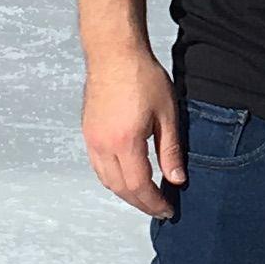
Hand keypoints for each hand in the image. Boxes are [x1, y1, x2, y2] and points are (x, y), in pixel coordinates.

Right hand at [81, 44, 184, 219]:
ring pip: (107, 180)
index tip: (169, 210)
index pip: (139, 186)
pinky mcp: (87, 132)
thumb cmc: (142, 77)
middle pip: (121, 189)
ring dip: (126, 193)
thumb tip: (177, 180)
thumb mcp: (167, 114)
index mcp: (125, 142)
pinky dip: (113, 179)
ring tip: (146, 197)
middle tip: (160, 208)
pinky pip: (98, 167)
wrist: (113, 52)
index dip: (155, 203)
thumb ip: (170, 150)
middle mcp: (103, 146)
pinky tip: (128, 177)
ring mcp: (91, 140)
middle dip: (141, 203)